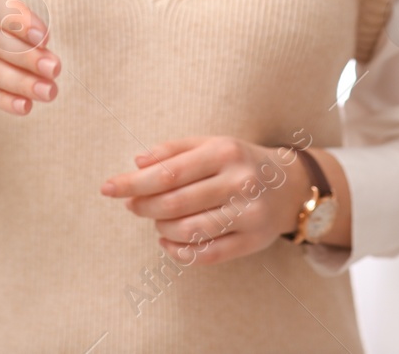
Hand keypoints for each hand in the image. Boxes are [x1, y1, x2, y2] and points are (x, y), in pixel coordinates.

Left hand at [99, 136, 307, 264]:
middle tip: (132, 205)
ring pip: (188, 231)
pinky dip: (178, 251)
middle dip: (143, 207)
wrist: (290, 185)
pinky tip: (169, 241)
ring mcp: (248, 214)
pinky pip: (206, 255)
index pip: (167, 173)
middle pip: (175, 204)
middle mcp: (239, 183)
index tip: (108, 188)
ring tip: (157, 221)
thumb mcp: (211, 144)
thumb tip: (137, 162)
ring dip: (161, 229)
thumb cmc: (238, 162)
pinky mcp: (252, 242)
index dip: (133, 183)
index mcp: (225, 152)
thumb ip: (173, 150)